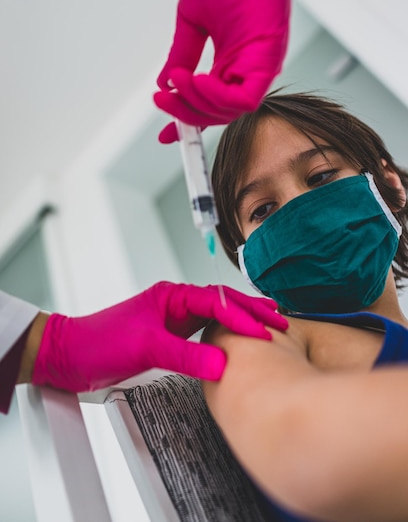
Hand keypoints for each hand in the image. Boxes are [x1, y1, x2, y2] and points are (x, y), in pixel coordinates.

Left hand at [32, 282, 286, 391]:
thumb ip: (185, 355)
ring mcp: (173, 319)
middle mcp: (176, 303)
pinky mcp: (169, 335)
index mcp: (172, 295)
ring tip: (269, 324)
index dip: (242, 317)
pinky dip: (225, 334)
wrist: (71, 355)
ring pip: (216, 316)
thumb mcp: (146, 347)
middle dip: (252, 311)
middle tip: (280, 321)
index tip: (263, 333)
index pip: (217, 302)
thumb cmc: (100, 341)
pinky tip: (236, 341)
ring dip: (242, 320)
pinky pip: (205, 331)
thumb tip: (223, 363)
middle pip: (223, 302)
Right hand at [154, 0, 308, 143]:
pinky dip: (218, 98)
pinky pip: (244, 98)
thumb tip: (165, 83)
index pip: (210, 104)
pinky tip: (197, 80)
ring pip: (229, 111)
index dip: (186, 121)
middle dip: (185, 113)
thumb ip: (182, 55)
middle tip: (163, 97)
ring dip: (197, 102)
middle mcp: (247, 70)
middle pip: (217, 114)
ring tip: (178, 80)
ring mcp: (259, 66)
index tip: (165, 133)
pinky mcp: (268, 59)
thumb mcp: (192, 22)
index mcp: (232, 63)